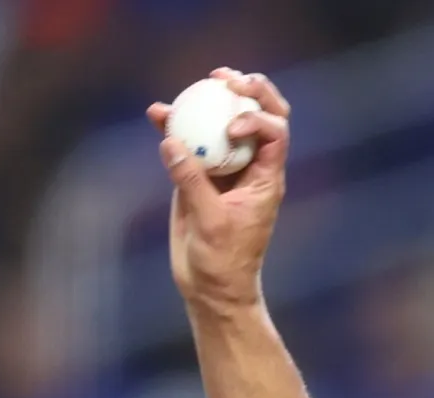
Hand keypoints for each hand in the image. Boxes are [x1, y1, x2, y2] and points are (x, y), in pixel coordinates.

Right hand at [145, 69, 291, 307]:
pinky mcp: (199, 176)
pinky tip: (158, 113)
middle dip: (250, 92)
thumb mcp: (210, 222)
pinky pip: (191, 144)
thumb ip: (192, 181)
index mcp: (267, 179)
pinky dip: (178, 126)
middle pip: (260, 118)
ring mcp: (225, 169)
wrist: (210, 284)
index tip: (231, 128)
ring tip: (201, 82)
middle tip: (227, 78)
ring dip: (212, 102)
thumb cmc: (223, 259)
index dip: (258, 118)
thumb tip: (172, 142)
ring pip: (223, 125)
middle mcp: (251, 168)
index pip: (275, 134)